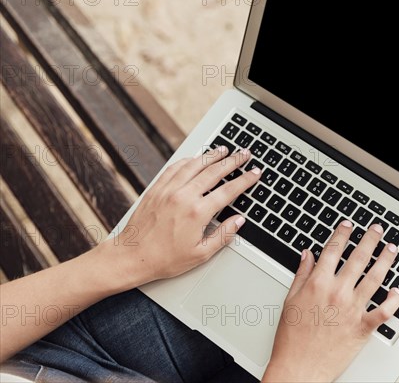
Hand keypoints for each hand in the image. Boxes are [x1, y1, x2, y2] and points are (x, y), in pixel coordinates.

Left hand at [111, 146, 259, 284]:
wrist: (131, 257)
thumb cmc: (164, 259)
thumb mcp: (200, 254)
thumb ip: (223, 235)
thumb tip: (238, 221)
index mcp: (197, 213)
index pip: (228, 191)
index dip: (245, 180)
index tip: (255, 173)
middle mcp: (183, 196)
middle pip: (214, 171)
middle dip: (233, 161)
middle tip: (244, 154)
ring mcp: (168, 190)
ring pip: (194, 165)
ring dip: (212, 155)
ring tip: (224, 150)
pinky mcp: (156, 189)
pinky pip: (174, 168)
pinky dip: (188, 160)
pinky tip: (195, 158)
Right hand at [263, 221, 398, 381]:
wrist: (299, 368)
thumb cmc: (292, 338)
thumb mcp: (290, 300)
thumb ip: (302, 274)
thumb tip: (307, 255)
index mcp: (318, 284)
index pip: (333, 250)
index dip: (342, 234)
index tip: (348, 225)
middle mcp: (338, 293)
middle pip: (358, 258)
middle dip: (369, 240)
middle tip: (376, 230)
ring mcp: (352, 309)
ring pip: (375, 278)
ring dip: (385, 260)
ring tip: (391, 249)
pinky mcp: (363, 328)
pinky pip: (384, 311)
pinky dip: (394, 301)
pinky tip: (397, 291)